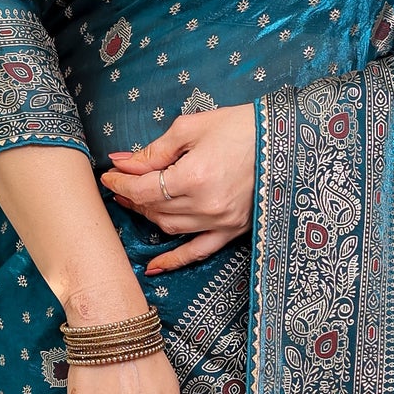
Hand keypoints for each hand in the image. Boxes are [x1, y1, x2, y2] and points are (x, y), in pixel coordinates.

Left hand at [99, 105, 255, 272]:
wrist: (284, 139)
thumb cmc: (240, 127)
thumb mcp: (191, 128)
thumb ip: (155, 150)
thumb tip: (123, 163)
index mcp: (194, 176)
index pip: (143, 188)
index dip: (121, 183)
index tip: (109, 175)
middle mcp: (206, 205)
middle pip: (154, 208)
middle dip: (132, 196)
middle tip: (120, 184)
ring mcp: (220, 222)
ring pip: (170, 228)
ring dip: (149, 217)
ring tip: (135, 204)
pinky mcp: (233, 231)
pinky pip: (198, 251)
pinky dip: (175, 260)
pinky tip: (153, 266)